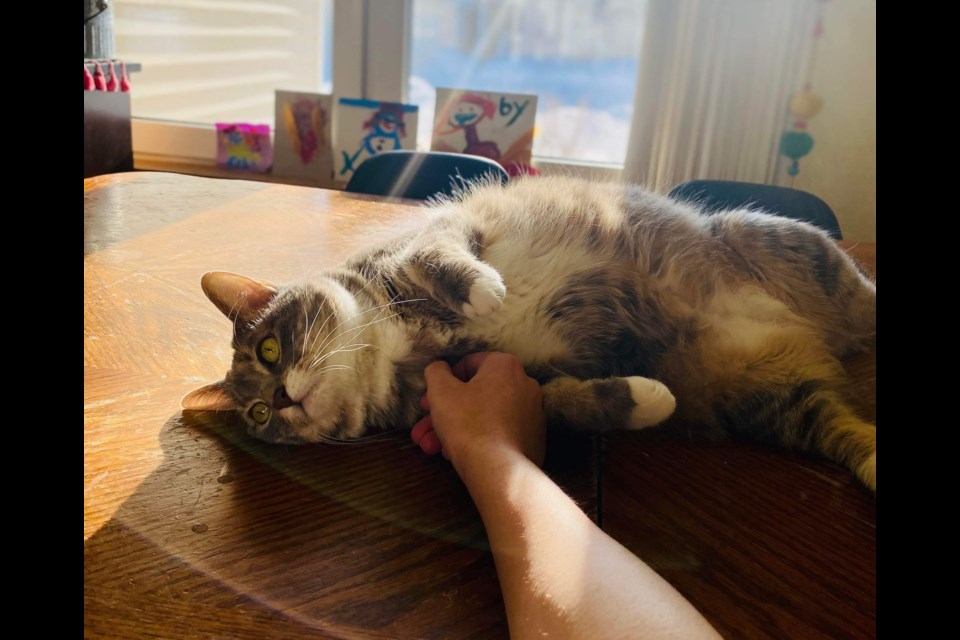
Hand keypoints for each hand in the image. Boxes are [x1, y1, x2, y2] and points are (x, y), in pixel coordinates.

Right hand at [411, 352, 546, 473]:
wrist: (499, 471)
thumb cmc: (467, 423)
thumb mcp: (441, 391)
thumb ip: (436, 372)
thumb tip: (440, 368)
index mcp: (506, 365)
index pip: (468, 364)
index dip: (442, 382)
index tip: (428, 402)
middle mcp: (525, 385)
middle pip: (475, 395)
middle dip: (444, 413)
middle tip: (423, 429)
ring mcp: (533, 414)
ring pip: (484, 416)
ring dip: (455, 430)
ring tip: (432, 448)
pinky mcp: (534, 439)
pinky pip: (500, 432)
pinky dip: (478, 440)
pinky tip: (455, 455)